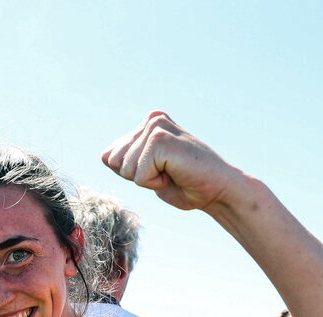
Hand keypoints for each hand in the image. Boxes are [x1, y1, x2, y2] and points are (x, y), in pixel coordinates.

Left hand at [101, 111, 243, 212]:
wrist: (217, 191)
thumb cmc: (187, 185)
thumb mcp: (148, 174)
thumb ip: (127, 163)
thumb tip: (105, 156)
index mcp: (148, 123)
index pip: (110, 156)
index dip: (133, 173)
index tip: (162, 171)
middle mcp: (151, 119)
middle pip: (114, 161)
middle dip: (138, 176)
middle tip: (168, 173)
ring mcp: (155, 126)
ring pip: (125, 169)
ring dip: (148, 180)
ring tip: (173, 173)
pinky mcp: (159, 140)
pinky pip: (138, 175)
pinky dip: (154, 183)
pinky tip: (176, 174)